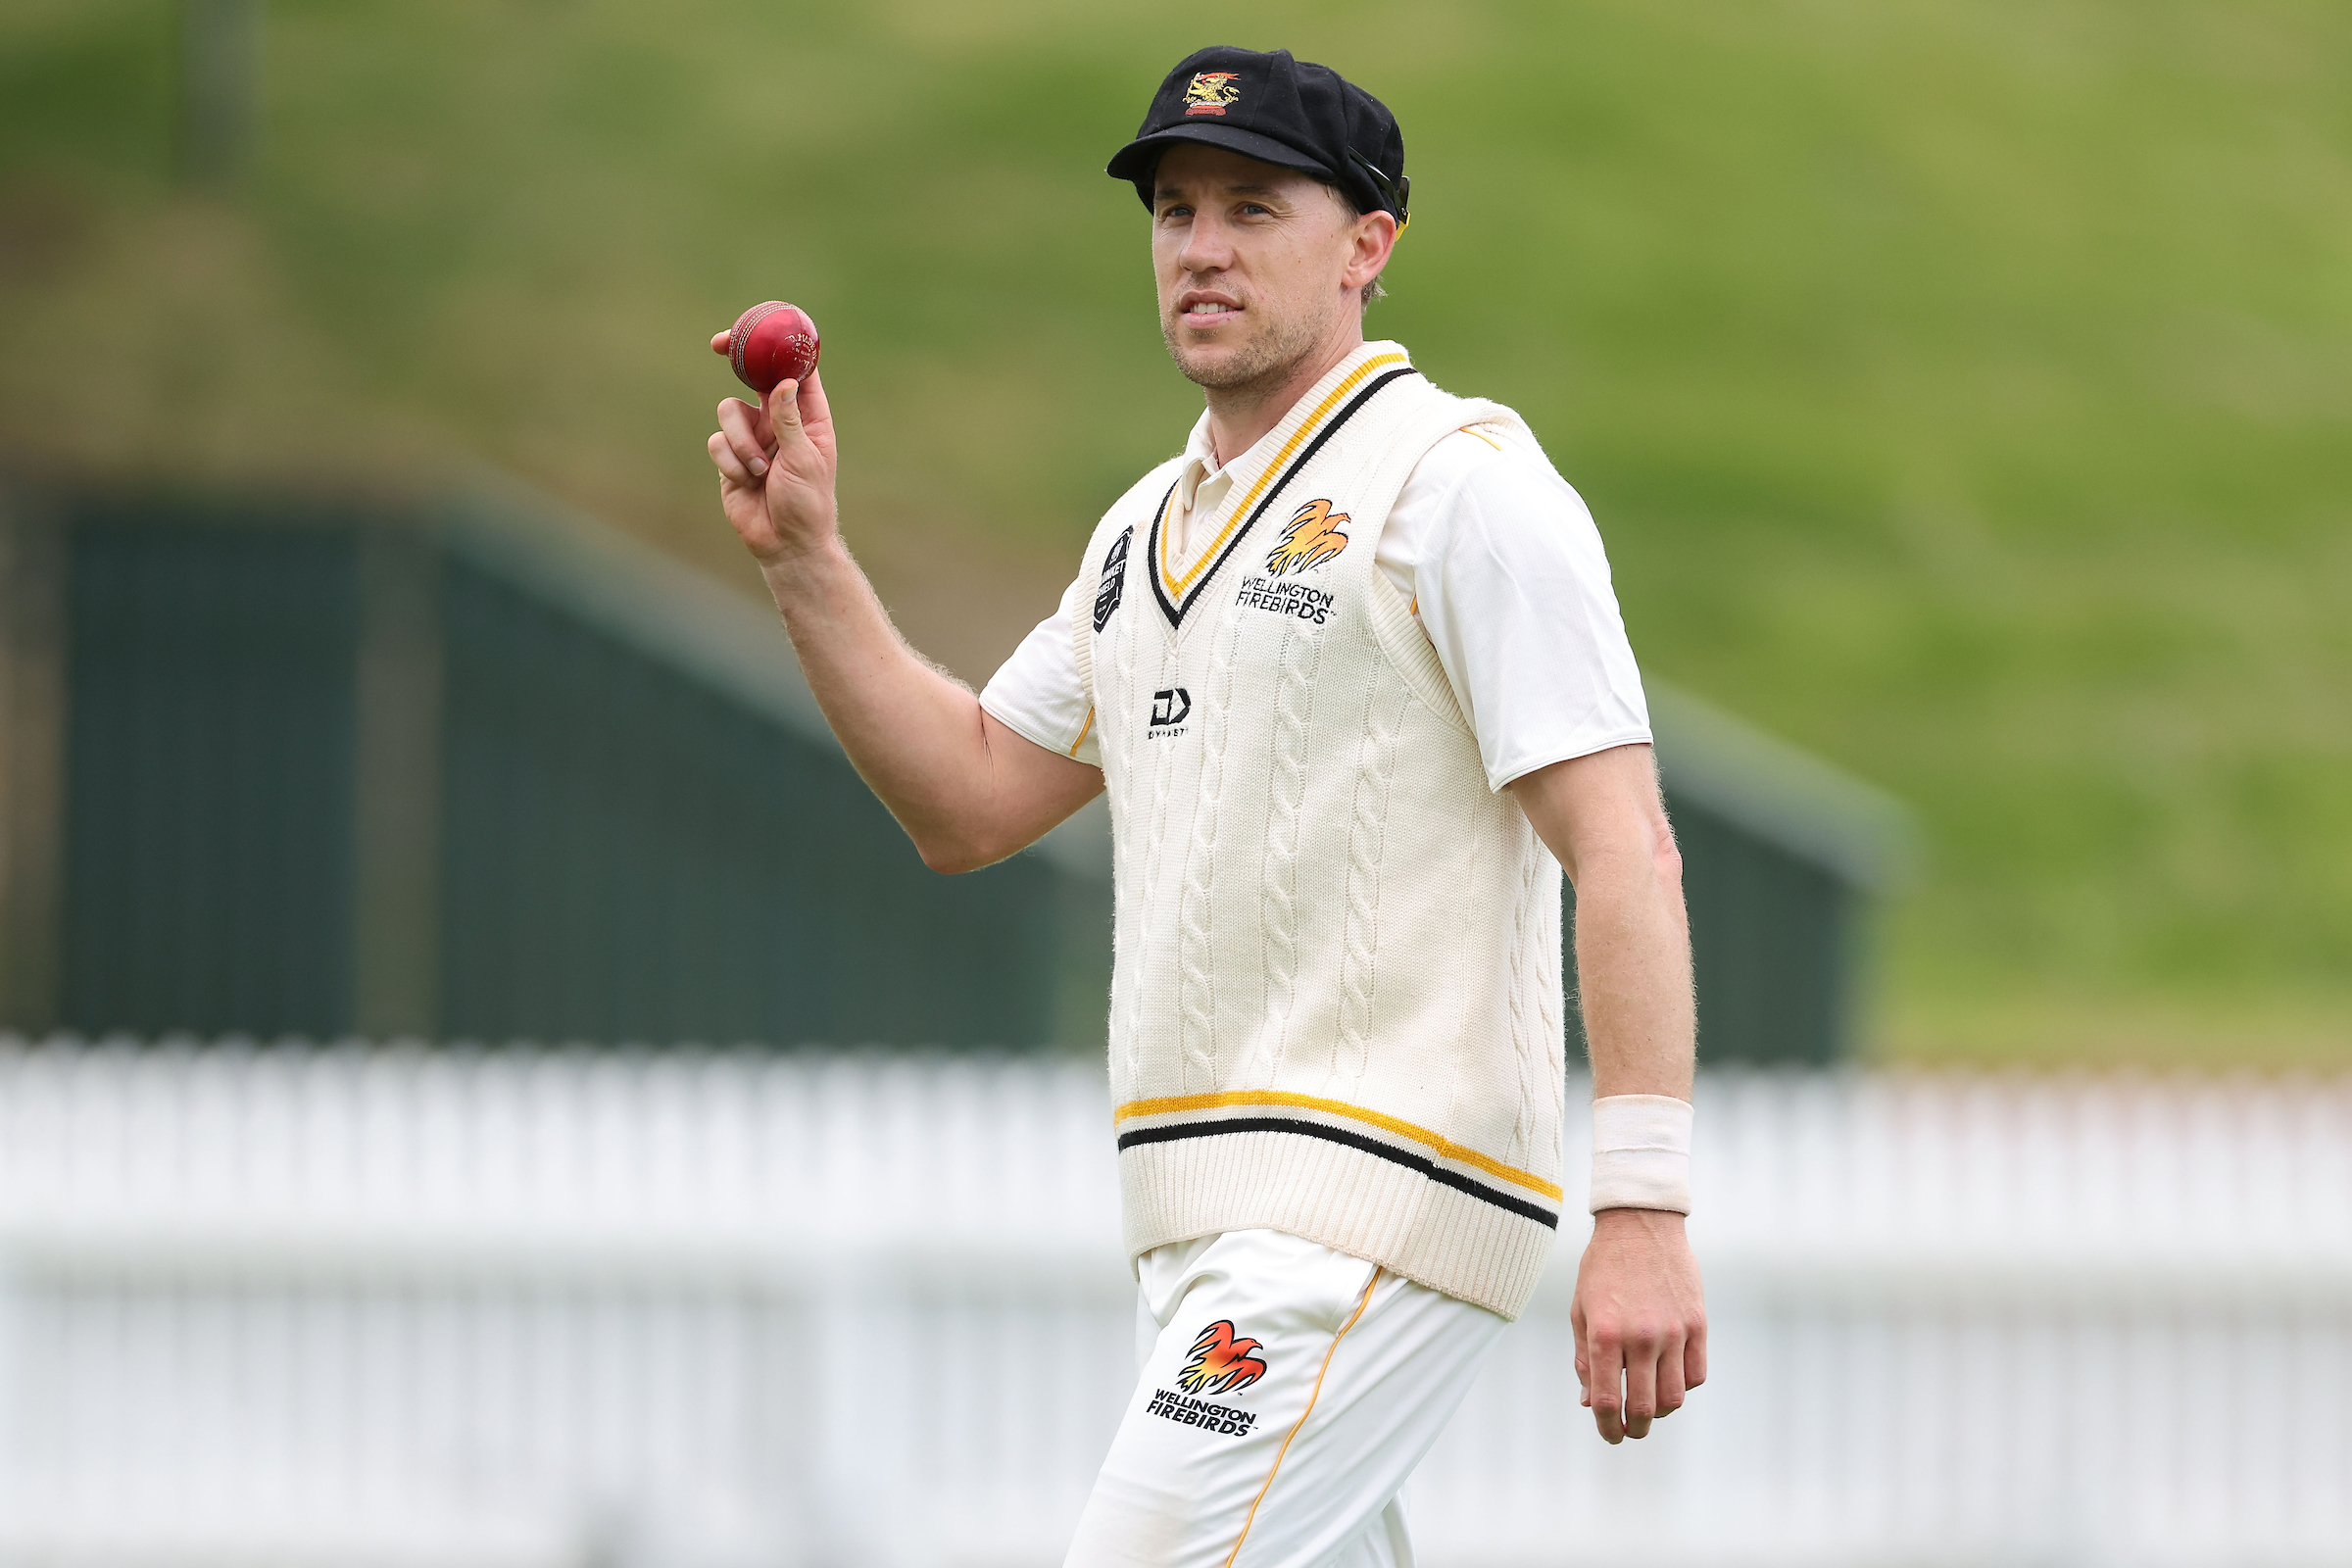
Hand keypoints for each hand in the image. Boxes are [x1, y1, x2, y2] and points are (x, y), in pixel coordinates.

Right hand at [705, 330, 839, 565]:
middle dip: (735, 360)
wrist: (785, 544)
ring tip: (759, 470)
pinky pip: (717, 442)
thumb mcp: (805, 459)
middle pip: (751, 377)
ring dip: (741, 442)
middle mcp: (778, 421)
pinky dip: (731, 462)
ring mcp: (752, 437)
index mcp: (807, 417)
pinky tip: (747, 482)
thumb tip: (784, 381)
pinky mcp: (730, 457)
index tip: (761, 327)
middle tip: (718, 343)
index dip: (779, 346)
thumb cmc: (808, 504)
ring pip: (727, 412)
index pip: (794, 371)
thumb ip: (790, 420)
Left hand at [1570, 1207, 1705, 1442]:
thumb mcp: (1581, 1310)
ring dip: (1661, 1413)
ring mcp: (1674, 1331)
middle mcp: (1641, 1336)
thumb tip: (1590, 1402)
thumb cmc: (1603, 1268)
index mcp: (1605, 1333)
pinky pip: (1696, 1374)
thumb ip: (1584, 1359)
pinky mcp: (1698, 1324)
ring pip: (1675, 1397)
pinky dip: (1683, 1387)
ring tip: (1650, 1409)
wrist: (1641, 1224)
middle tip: (1631, 1430)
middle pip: (1645, 1407)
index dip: (1607, 1427)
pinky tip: (1669, 1380)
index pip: (1608, 1400)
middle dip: (1636, 1428)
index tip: (1610, 1434)